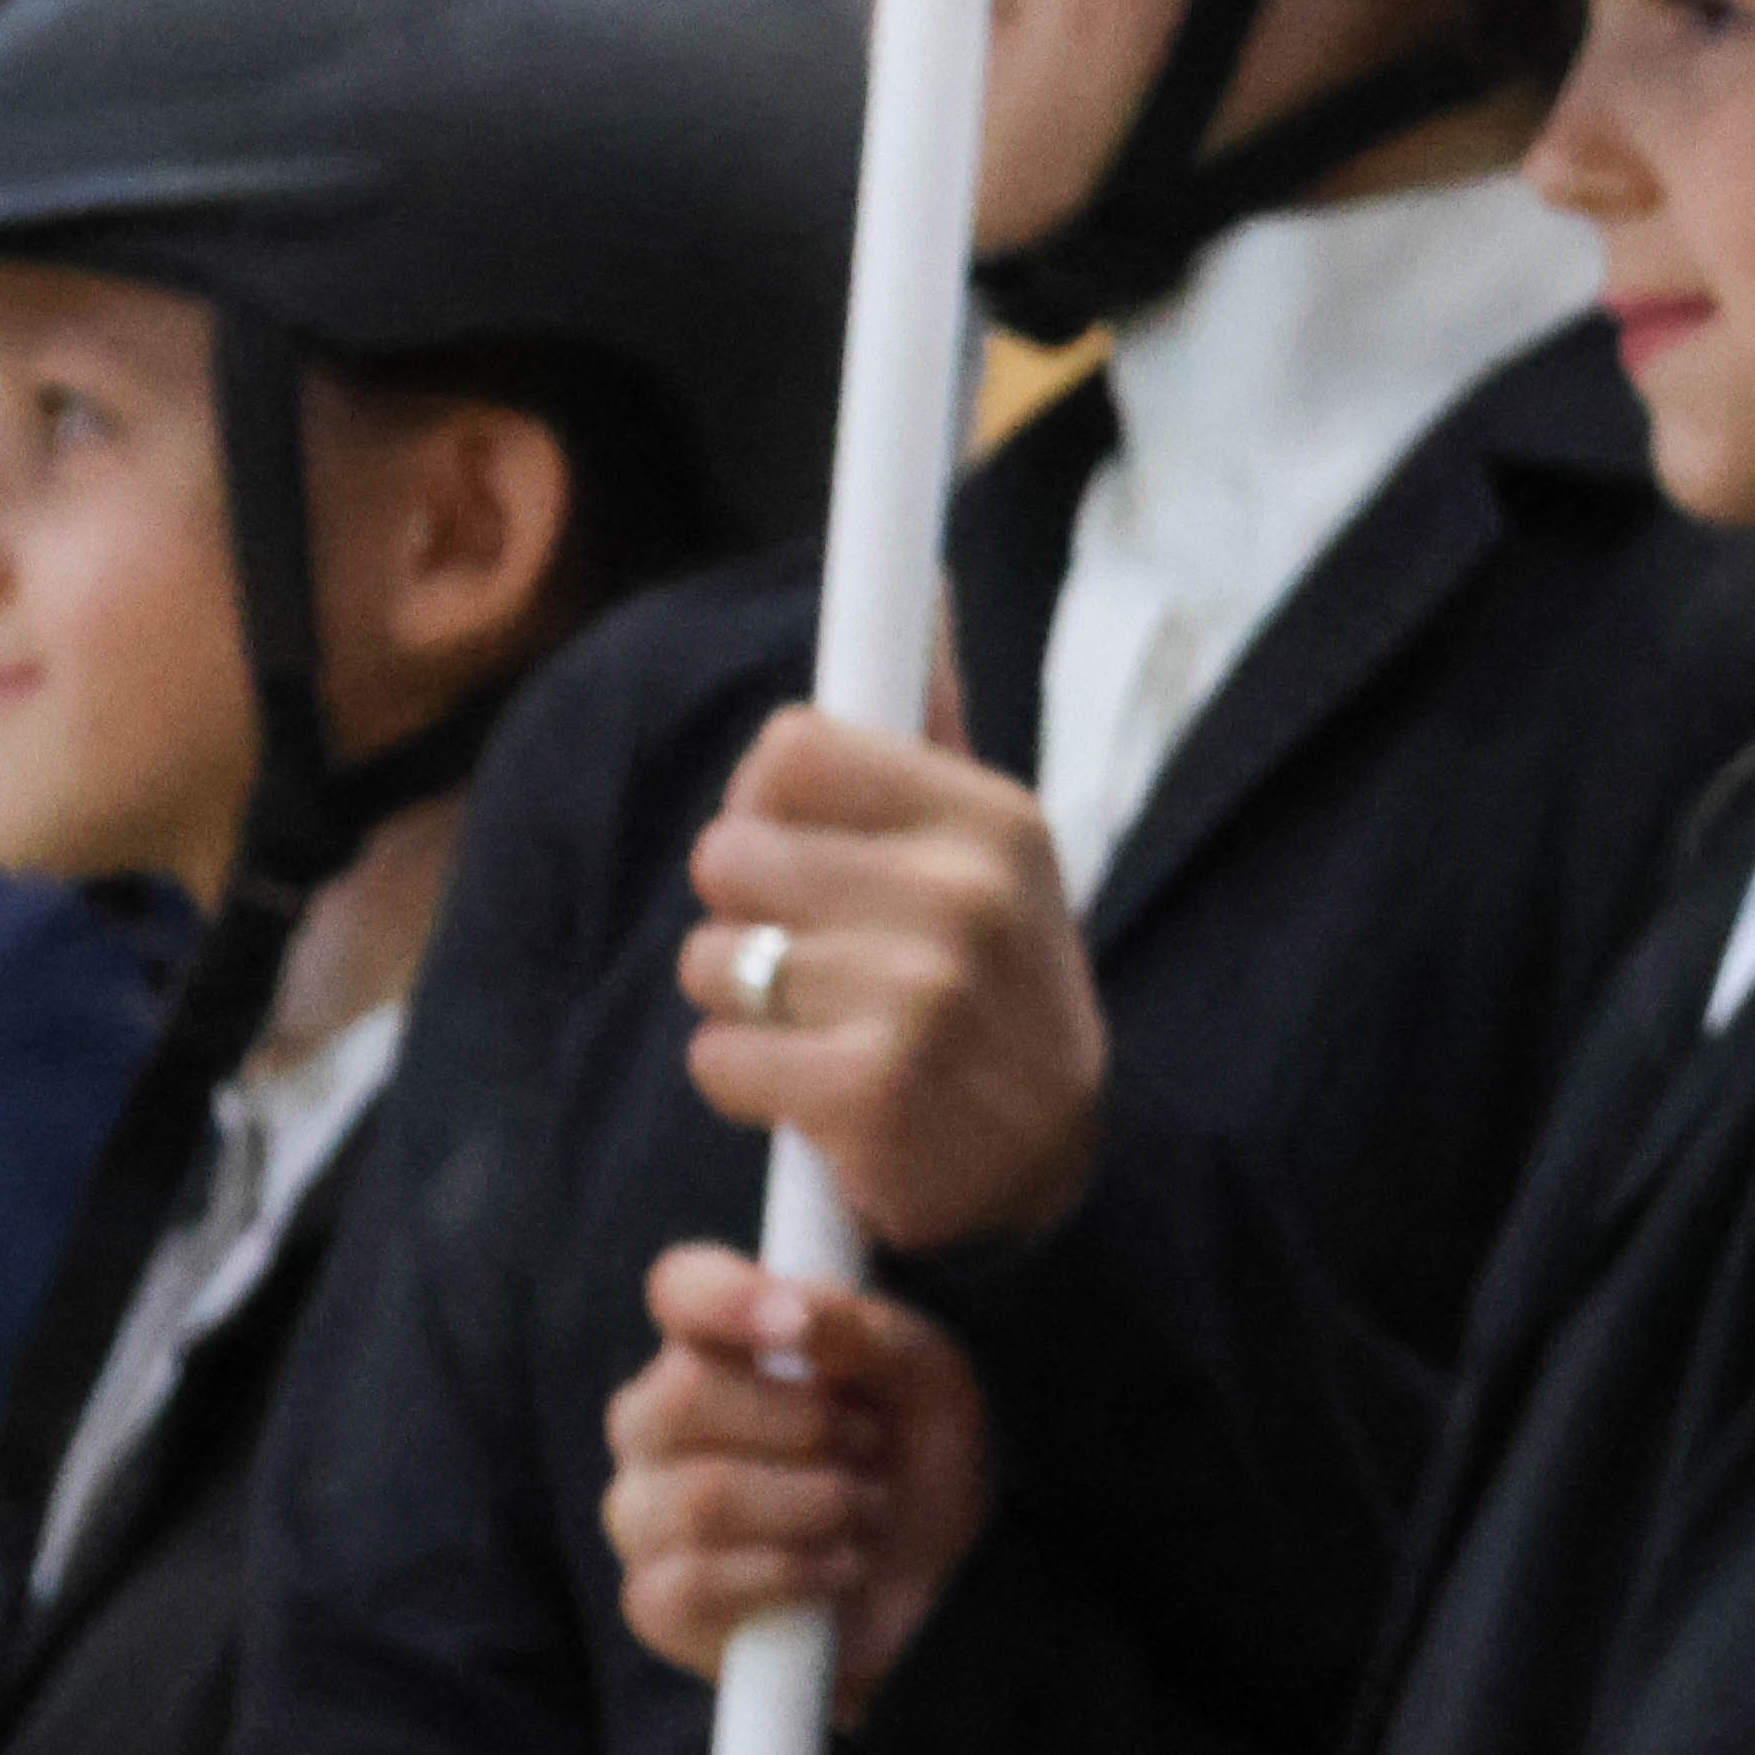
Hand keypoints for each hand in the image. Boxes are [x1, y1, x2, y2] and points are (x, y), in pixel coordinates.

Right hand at [605, 1244, 992, 1711]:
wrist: (940, 1581)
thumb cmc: (912, 1455)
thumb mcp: (920, 1378)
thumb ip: (857, 1332)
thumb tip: (794, 1314)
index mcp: (720, 1345)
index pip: (682, 1288)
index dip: (725, 1297)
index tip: (796, 1326)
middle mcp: (658, 1423)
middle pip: (678, 1397)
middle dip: (804, 1425)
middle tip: (870, 1444)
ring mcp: (645, 1512)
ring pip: (699, 1496)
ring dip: (815, 1504)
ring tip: (866, 1508)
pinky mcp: (655, 1600)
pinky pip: (696, 1581)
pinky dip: (794, 1572)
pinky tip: (839, 1565)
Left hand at [684, 706, 1106, 1253]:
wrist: (1042, 1167)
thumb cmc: (991, 985)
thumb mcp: (991, 851)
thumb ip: (932, 725)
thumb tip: (924, 587)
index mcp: (994, 817)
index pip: (794, 746)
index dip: (770, 800)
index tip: (804, 847)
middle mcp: (966, 894)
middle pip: (729, 851)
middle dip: (743, 911)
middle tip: (810, 956)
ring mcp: (922, 994)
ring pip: (712, 957)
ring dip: (740, 1003)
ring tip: (817, 1026)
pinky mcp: (869, 1091)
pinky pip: (716, 1057)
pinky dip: (746, 1083)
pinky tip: (814, 1090)